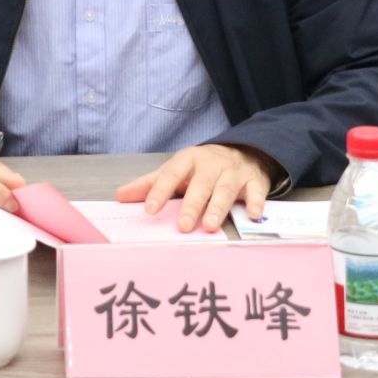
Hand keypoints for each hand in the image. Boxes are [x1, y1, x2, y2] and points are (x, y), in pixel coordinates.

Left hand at [115, 143, 272, 233]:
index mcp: (188, 159)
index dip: (159, 191)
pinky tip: (253, 215)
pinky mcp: (255, 181)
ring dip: (218, 207)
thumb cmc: (203, 166)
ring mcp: (234, 172)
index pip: (171, 174)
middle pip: (200, 184)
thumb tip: (120, 196)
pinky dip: (256, 203)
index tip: (150, 210)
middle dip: (191, 205)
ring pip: (225, 189)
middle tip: (182, 226)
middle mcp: (211, 164)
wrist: (244, 151)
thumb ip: (150, 183)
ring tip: (209, 226)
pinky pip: (257, 192)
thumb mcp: (176, 170)